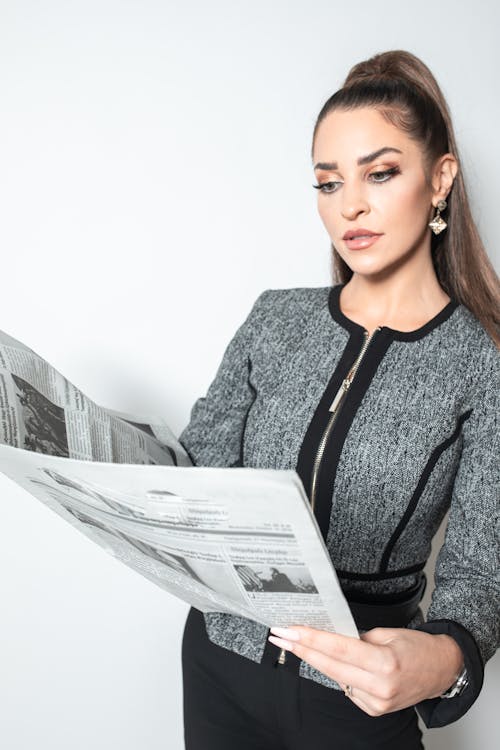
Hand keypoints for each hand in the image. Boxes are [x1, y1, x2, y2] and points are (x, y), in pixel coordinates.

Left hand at [268, 625, 463, 715]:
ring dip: (316, 660)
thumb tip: (330, 637)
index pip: (338, 649)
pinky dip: (339, 674)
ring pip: (335, 677)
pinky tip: (339, 663)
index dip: (310, 639)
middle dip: (301, 649)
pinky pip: (347, 688)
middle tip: (278, 635)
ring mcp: (377, 702)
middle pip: (330, 666)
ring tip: (297, 642)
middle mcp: (380, 686)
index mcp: (384, 662)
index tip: (288, 631)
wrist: (442, 670)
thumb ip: (358, 637)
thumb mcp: (388, 633)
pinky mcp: (375, 710)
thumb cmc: (417, 646)